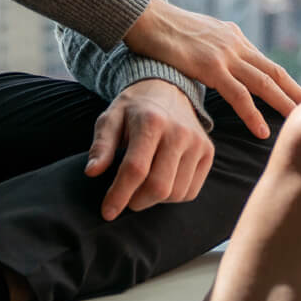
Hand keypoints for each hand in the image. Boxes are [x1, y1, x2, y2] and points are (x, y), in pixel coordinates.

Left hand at [85, 80, 213, 219]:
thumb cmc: (133, 109)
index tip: (107, 212)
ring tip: (143, 186)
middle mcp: (179, 132)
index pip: (136, 169)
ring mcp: (197, 142)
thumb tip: (92, 172)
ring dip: (154, 200)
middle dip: (136, 201)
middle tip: (125, 198)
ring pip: (176, 193)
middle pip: (158, 186)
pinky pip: (191, 191)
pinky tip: (162, 181)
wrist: (167, 89)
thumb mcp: (111, 119)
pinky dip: (173, 196)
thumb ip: (101, 145)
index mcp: (152, 121)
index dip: (119, 195)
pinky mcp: (208, 152)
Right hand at [123, 0, 300, 137]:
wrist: (144, 16)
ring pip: (264, 83)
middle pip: (274, 72)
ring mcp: (225, 54)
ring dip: (284, 103)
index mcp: (233, 36)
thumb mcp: (197, 36)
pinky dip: (253, 114)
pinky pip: (238, 95)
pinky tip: (263, 131)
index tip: (300, 96)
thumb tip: (219, 66)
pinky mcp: (210, 66)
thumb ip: (212, 49)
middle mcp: (235, 43)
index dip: (285, 80)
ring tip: (299, 121)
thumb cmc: (162, 30)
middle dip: (295, 92)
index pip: (266, 62)